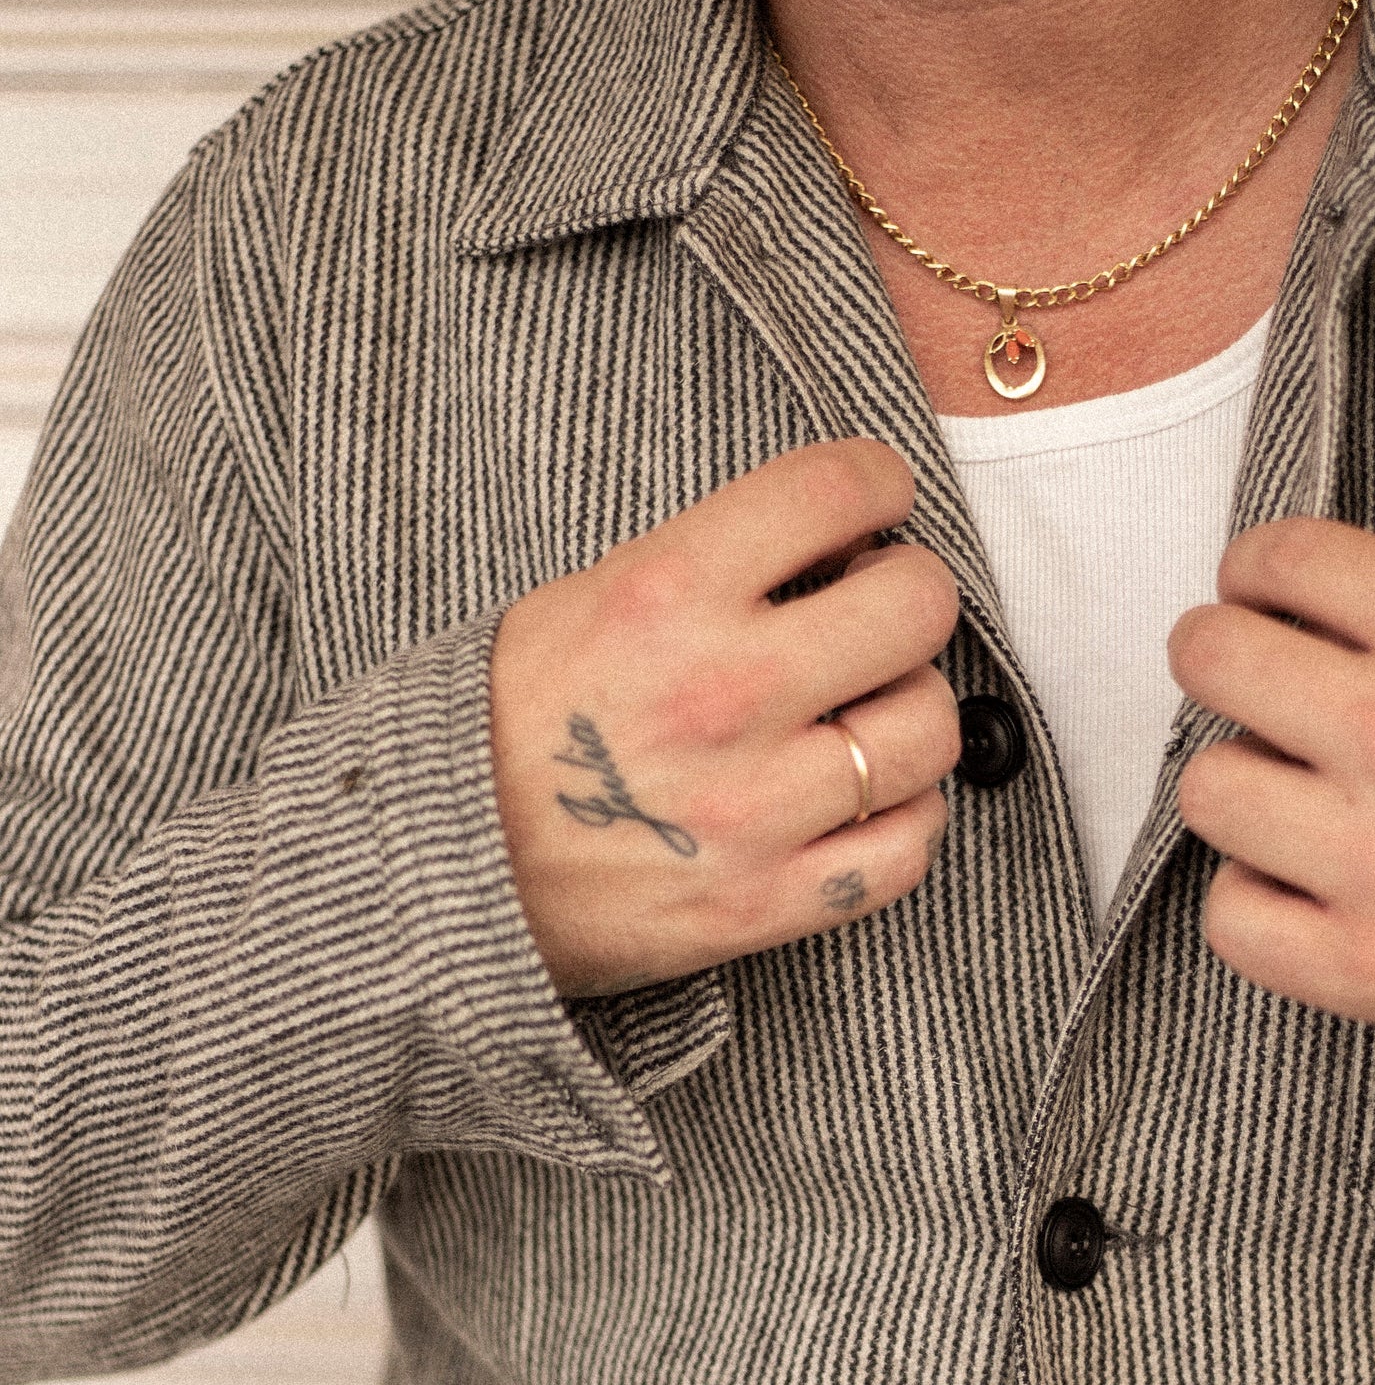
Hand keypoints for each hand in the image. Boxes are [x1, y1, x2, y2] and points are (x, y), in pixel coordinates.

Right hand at [490, 440, 960, 995]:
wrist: (434, 868)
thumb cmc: (509, 726)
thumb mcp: (584, 599)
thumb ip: (710, 565)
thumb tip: (835, 546)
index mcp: (666, 595)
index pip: (836, 490)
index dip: (880, 482)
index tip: (878, 501)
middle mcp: (723, 694)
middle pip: (916, 608)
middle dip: (908, 596)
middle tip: (877, 613)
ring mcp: (751, 808)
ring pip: (930, 732)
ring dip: (912, 713)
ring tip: (866, 716)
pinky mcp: (764, 903)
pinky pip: (908, 851)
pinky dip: (905, 821)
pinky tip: (864, 803)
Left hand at [1169, 519, 1374, 1076]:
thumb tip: (1299, 624)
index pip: (1283, 558)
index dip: (1249, 574)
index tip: (1251, 595)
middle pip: (1210, 659)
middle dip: (1218, 666)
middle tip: (1245, 690)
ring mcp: (1373, 857)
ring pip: (1208, 789)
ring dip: (1242, 794)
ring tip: (1294, 807)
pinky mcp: (1363, 965)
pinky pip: (1230, 916)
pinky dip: (1256, 906)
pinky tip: (1303, 893)